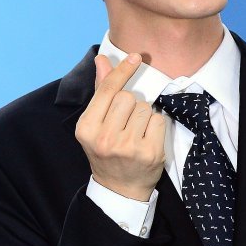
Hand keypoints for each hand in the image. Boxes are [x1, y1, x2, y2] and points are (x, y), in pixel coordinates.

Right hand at [75, 53, 165, 200]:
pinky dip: (156, 127)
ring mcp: (128, 147)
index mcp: (87, 128)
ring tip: (136, 133)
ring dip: (144, 116)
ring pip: (145, 108)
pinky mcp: (149, 153)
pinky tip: (147, 140)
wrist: (119, 188)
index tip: (135, 57)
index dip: (122, 71)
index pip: (107, 90)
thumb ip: (101, 91)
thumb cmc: (107, 150)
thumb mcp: (96, 124)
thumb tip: (102, 60)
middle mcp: (105, 138)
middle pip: (128, 98)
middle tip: (126, 123)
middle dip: (131, 105)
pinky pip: (158, 121)